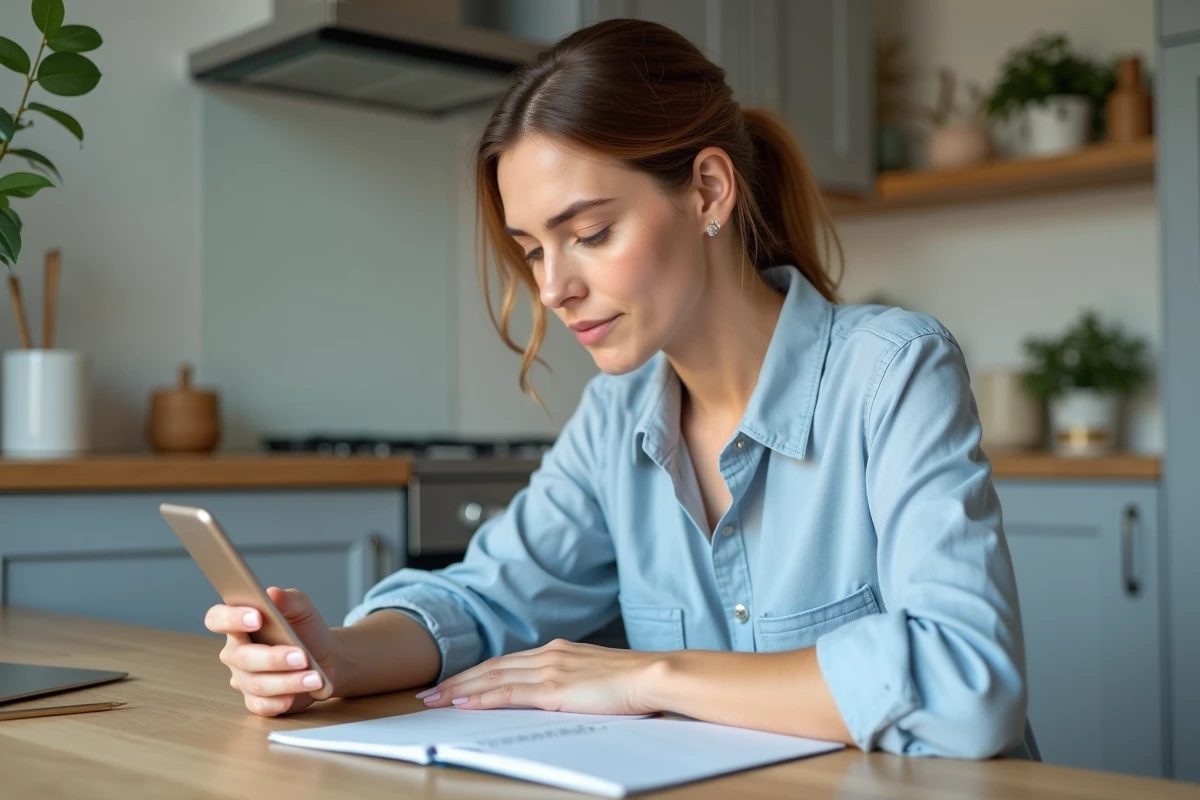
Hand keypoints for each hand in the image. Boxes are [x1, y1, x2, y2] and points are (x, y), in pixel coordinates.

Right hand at [204, 586, 340, 716]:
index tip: (257, 617)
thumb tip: (273, 593)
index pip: (217, 618)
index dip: (231, 618)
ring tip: (315, 677)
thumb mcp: (303, 609)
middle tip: (301, 656)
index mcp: (239, 624)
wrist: (325, 657)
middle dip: (273, 658)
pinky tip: (299, 694)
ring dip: (288, 681)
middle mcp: (235, 652)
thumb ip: (289, 599)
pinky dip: (282, 700)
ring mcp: (243, 679)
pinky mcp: (256, 701)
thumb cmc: (306, 630)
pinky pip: (262, 705)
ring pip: (256, 683)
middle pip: (242, 657)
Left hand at [418, 639, 666, 714]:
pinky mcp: (554, 689)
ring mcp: (550, 669)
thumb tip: (563, 697)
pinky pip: (508, 693)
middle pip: (492, 667)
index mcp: (560, 651)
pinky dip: (482, 697)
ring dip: (460, 688)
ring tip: (435, 700)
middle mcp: (549, 654)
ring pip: (493, 677)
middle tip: (430, 692)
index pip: (508, 662)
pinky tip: (463, 703)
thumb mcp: (597, 678)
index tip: (456, 682)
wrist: (655, 675)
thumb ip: (575, 683)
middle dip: (458, 679)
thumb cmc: (635, 682)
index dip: (479, 673)